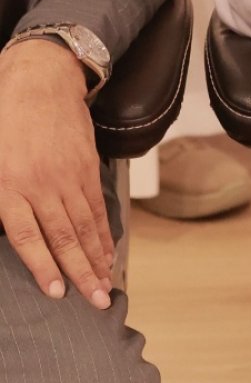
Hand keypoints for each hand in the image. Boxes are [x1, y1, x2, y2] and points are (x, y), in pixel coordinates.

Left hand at [0, 40, 113, 307]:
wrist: (39, 81)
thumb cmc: (4, 120)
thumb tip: (3, 231)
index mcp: (8, 186)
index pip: (28, 237)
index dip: (43, 267)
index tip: (57, 292)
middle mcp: (40, 185)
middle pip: (63, 238)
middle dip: (81, 273)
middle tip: (96, 301)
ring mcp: (67, 176)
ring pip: (84, 226)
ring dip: (96, 259)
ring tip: (106, 285)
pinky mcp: (86, 167)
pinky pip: (96, 206)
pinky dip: (103, 231)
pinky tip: (108, 251)